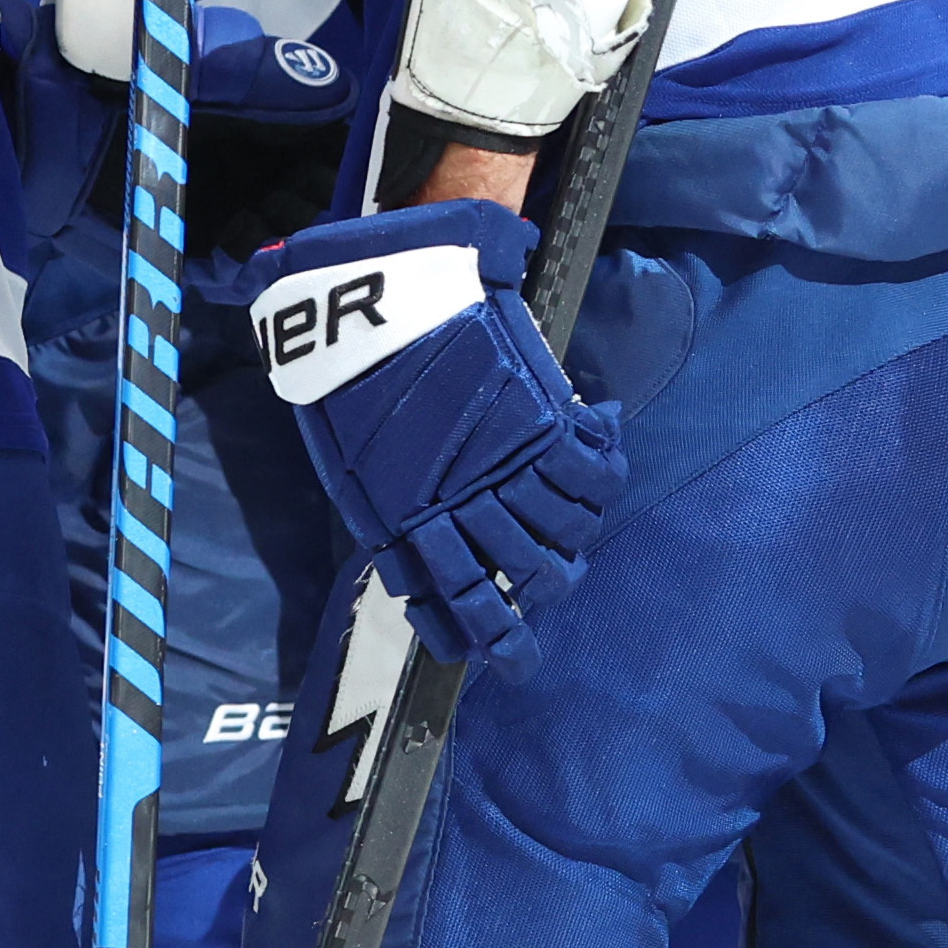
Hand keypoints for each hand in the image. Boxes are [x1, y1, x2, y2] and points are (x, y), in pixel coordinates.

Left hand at [249, 200, 623, 666]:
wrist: (379, 292)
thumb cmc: (346, 370)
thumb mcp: (348, 455)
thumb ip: (381, 504)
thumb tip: (406, 553)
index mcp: (402, 521)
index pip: (453, 601)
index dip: (483, 636)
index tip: (501, 655)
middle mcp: (459, 502)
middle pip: (521, 575)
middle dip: (541, 591)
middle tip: (548, 586)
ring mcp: (503, 464)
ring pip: (562, 534)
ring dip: (574, 541)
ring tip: (574, 533)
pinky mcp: (537, 422)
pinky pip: (589, 474)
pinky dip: (601, 476)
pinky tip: (597, 468)